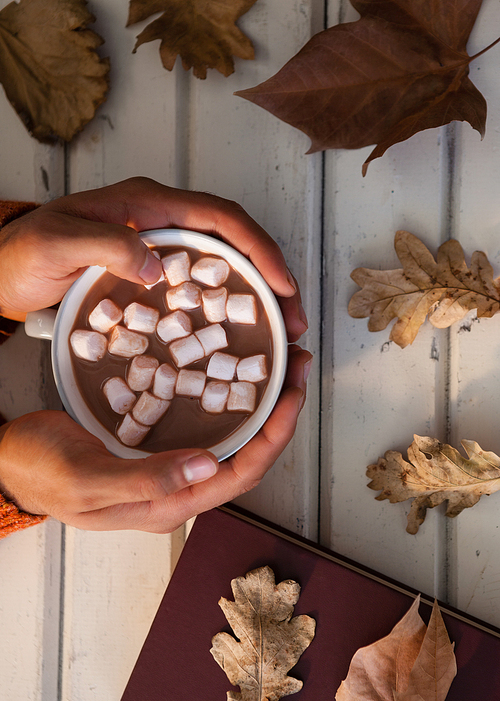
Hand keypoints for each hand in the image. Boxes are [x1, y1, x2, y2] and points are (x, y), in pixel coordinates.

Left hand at [0, 177, 306, 340]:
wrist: (3, 273)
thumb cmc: (24, 255)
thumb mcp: (58, 244)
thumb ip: (106, 246)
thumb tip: (160, 266)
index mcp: (148, 204)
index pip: (220, 218)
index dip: (259, 248)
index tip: (281, 284)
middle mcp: (164, 222)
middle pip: (236, 241)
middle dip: (273, 276)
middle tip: (292, 320)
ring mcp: (162, 248)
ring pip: (228, 265)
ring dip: (258, 295)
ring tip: (279, 331)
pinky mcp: (156, 275)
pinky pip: (206, 286)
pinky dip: (230, 307)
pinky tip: (240, 333)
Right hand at [0, 347, 310, 531]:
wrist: (11, 462)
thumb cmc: (40, 470)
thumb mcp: (86, 478)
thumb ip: (147, 480)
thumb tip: (208, 467)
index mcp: (166, 505)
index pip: (239, 475)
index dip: (273, 438)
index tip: (293, 397)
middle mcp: (177, 491)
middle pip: (246, 458)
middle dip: (278, 416)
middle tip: (296, 368)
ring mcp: (170, 471)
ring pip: (232, 442)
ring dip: (261, 407)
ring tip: (281, 368)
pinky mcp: (160, 450)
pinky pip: (209, 429)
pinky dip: (231, 402)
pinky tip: (236, 377)